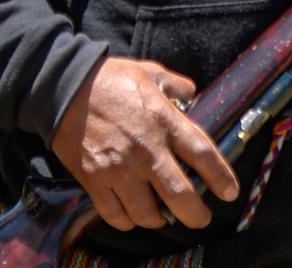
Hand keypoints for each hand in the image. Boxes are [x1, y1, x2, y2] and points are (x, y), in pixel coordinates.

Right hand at [50, 57, 239, 233]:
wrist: (62, 86)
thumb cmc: (108, 78)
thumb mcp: (149, 71)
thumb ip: (175, 84)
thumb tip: (192, 94)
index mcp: (163, 120)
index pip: (203, 154)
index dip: (221, 178)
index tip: (229, 192)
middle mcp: (145, 149)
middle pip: (181, 196)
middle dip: (197, 214)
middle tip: (200, 217)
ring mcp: (118, 169)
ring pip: (148, 214)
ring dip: (159, 219)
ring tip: (161, 215)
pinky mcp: (94, 180)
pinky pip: (116, 215)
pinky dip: (127, 220)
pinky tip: (131, 213)